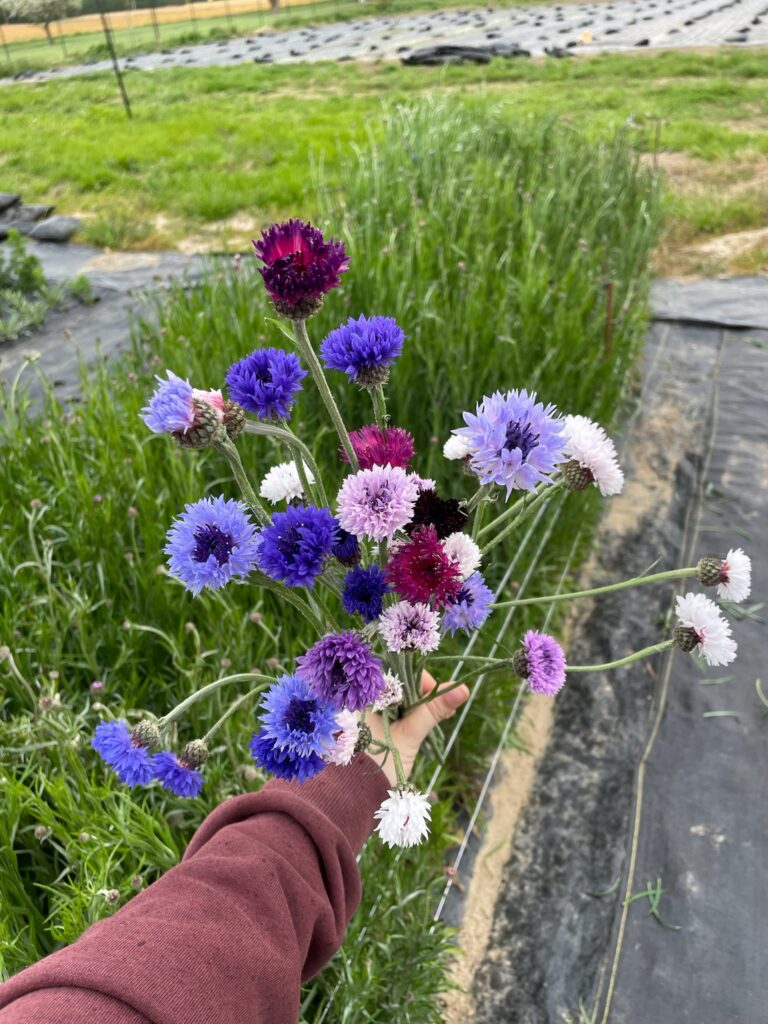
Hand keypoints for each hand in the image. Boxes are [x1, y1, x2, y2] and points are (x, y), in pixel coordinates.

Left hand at [366, 672, 469, 786]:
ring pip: (399, 700)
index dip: (422, 681)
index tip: (440, 695)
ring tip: (442, 716)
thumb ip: (433, 710)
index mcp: (363, 694)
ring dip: (419, 707)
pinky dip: (410, 716)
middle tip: (445, 709)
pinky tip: (426, 724)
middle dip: (424, 695)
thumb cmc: (376, 762)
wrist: (352, 795)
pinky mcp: (372, 726)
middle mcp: (361, 699)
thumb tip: (463, 688)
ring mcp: (366, 713)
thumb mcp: (408, 734)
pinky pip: (394, 712)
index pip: (397, 672)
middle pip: (399, 685)